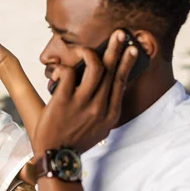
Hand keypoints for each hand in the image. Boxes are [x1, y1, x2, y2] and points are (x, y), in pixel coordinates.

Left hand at [32, 30, 137, 154]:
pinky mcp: (64, 101)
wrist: (57, 158)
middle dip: (116, 48)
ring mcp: (83, 103)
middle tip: (119, 33)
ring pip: (94, 66)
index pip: (121, 82)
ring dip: (87, 52)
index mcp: (110, 113)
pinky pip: (68, 72)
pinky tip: (56, 73)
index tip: (132, 49)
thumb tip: (105, 85)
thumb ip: (103, 107)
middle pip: (111, 70)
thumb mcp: (98, 128)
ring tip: (80, 50)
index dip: (127, 63)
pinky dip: (62, 68)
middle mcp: (100, 107)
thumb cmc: (75, 141)